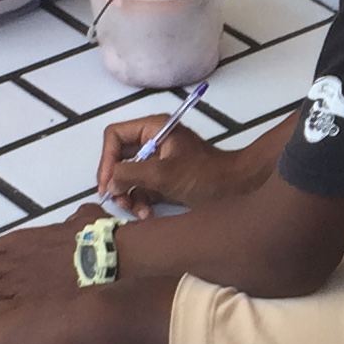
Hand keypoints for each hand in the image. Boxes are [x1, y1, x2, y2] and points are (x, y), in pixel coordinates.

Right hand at [97, 117, 266, 217]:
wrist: (237, 189)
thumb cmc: (204, 175)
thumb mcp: (164, 174)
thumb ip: (131, 174)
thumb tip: (109, 184)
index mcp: (153, 129)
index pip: (114, 136)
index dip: (106, 159)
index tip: (107, 184)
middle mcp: (153, 142)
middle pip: (118, 159)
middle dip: (116, 182)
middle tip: (118, 202)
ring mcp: (158, 162)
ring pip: (128, 177)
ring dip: (128, 197)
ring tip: (135, 211)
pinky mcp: (164, 181)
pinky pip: (141, 190)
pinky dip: (140, 203)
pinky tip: (147, 215)